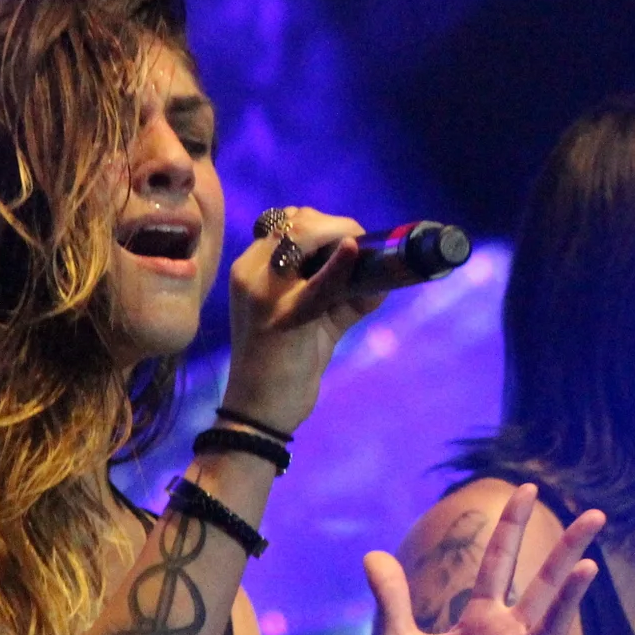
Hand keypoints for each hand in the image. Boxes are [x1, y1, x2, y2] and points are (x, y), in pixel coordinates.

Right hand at [219, 206, 390, 433]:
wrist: (260, 413)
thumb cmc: (289, 364)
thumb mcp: (316, 318)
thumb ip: (342, 291)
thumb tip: (383, 274)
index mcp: (252, 268)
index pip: (287, 221)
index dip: (325, 222)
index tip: (353, 237)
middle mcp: (250, 272)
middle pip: (297, 223)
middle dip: (338, 226)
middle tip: (366, 246)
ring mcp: (263, 292)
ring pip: (304, 238)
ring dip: (342, 237)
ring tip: (364, 259)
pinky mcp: (283, 317)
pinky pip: (317, 284)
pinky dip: (339, 266)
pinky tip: (354, 251)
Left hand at [364, 485, 611, 634]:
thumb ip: (392, 598)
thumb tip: (372, 554)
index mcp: (481, 620)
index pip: (502, 563)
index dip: (512, 526)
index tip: (525, 488)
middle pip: (544, 585)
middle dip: (568, 549)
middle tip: (596, 515)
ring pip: (551, 626)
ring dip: (571, 598)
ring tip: (590, 565)